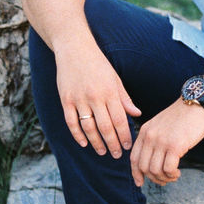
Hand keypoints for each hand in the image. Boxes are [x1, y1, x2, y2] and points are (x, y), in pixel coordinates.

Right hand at [54, 35, 140, 157]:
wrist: (74, 48)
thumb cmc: (98, 64)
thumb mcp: (114, 79)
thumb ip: (124, 98)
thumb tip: (137, 114)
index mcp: (110, 91)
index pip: (120, 119)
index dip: (125, 136)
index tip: (129, 146)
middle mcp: (95, 96)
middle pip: (105, 127)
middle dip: (113, 144)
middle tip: (117, 155)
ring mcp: (79, 99)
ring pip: (89, 128)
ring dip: (96, 143)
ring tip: (103, 152)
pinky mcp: (65, 100)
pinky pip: (72, 122)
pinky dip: (78, 135)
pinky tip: (84, 143)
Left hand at [130, 100, 203, 186]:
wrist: (199, 103)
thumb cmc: (184, 116)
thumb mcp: (161, 124)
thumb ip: (154, 139)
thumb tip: (153, 162)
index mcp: (145, 131)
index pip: (134, 158)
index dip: (136, 173)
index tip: (140, 183)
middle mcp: (150, 136)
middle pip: (143, 167)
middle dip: (153, 178)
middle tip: (164, 180)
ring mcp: (162, 141)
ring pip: (155, 171)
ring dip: (164, 178)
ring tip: (173, 176)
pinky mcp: (175, 145)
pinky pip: (168, 169)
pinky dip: (172, 175)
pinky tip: (178, 173)